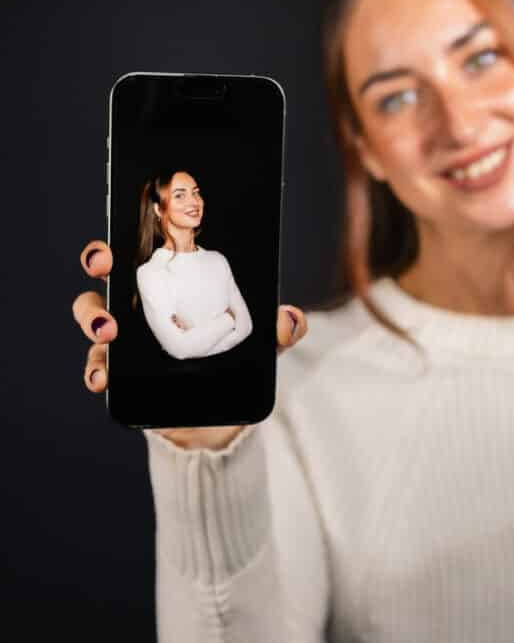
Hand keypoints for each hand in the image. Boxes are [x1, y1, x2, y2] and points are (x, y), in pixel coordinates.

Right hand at [72, 239, 307, 449]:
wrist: (218, 415)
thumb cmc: (232, 362)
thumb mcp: (261, 344)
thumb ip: (280, 330)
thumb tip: (291, 317)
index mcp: (174, 281)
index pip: (146, 247)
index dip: (136, 231)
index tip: (133, 227)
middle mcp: (141, 303)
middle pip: (108, 272)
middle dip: (98, 259)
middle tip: (105, 265)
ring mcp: (125, 338)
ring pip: (94, 316)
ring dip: (93, 317)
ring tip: (108, 331)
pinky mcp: (117, 373)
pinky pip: (97, 367)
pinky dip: (95, 369)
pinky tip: (103, 376)